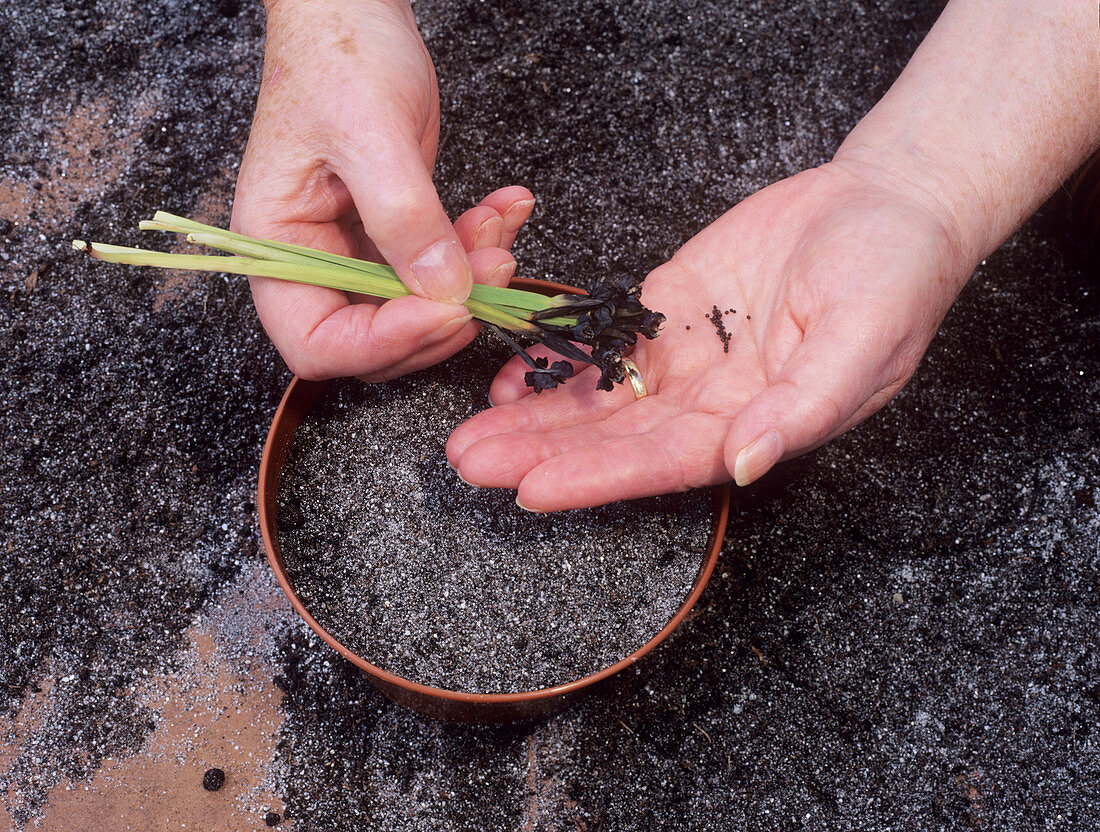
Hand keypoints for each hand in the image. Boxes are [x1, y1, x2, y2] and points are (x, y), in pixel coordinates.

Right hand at [232, 0, 533, 379]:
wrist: (357, 9)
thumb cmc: (339, 56)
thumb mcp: (370, 134)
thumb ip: (405, 219)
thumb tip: (445, 292)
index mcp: (278, 244)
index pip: (318, 341)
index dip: (381, 343)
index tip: (444, 314)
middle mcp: (314, 258)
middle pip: (375, 339)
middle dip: (440, 316)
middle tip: (489, 273)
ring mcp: (358, 249)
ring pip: (420, 308)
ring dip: (472, 282)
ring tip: (500, 232)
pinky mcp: (400, 233)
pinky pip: (443, 267)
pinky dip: (481, 247)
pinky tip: (504, 211)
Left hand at [447, 161, 969, 510]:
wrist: (884, 205)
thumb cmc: (894, 274)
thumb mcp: (865, 337)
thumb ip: (803, 405)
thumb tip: (746, 462)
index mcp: (757, 423)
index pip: (665, 460)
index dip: (598, 475)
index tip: (532, 488)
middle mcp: (711, 403)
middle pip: (614, 437)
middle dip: (540, 452)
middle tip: (468, 462)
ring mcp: (685, 359)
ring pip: (598, 397)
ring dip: (534, 416)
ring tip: (469, 434)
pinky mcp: (668, 311)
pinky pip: (603, 343)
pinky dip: (556, 361)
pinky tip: (508, 376)